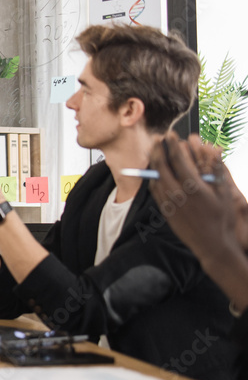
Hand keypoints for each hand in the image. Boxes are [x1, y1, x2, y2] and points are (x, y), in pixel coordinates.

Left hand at [149, 133, 247, 256]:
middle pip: (162, 166)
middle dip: (159, 149)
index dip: (173, 144)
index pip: (178, 159)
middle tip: (158, 139)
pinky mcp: (165, 211)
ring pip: (155, 177)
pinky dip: (154, 178)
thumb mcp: (225, 192)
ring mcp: (169, 203)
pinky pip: (155, 191)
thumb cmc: (222, 217)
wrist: (212, 244)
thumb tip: (213, 149)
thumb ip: (215, 170)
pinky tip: (156, 173)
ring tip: (155, 152)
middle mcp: (178, 193)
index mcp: (194, 186)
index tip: (170, 135)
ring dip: (154, 163)